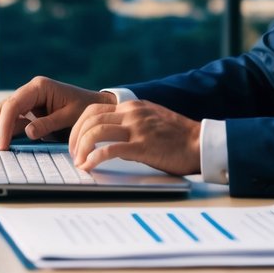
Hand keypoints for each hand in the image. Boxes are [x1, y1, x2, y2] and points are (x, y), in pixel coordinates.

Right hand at [0, 76, 113, 149]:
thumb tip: (28, 132)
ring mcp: (30, 100)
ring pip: (6, 112)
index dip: (5, 124)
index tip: (3, 143)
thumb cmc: (85, 108)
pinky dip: (7, 129)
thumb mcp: (69, 117)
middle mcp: (31, 90)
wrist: (97, 106)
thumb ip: (49, 124)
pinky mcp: (31, 110)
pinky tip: (1, 141)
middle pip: (6, 107)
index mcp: (39, 87)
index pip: (14, 104)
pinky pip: (15, 118)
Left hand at [69, 99, 200, 176]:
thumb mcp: (151, 120)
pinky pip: (110, 149)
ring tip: (79, 162)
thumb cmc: (177, 137)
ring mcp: (137, 128)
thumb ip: (131, 123)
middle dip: (75, 138)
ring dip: (81, 148)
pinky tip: (90, 166)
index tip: (74, 142)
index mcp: (132, 106)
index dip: (78, 127)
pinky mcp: (143, 145)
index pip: (94, 110)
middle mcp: (132, 113)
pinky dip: (94, 158)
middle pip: (90, 119)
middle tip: (73, 155)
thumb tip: (109, 136)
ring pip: (96, 131)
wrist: (200, 143)